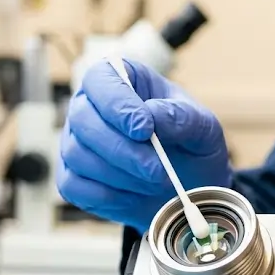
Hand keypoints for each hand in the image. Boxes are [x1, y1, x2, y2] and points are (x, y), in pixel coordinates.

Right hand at [58, 58, 231, 231]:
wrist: (187, 188)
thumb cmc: (191, 147)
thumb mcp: (202, 127)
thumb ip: (181, 116)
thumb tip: (152, 115)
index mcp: (121, 80)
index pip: (100, 79)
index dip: (117, 104)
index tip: (144, 129)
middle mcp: (90, 107)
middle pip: (83, 119)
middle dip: (122, 149)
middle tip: (157, 170)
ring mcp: (76, 143)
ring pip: (78, 155)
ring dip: (120, 175)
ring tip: (154, 182)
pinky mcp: (72, 178)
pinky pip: (74, 187)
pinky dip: (107, 196)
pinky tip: (134, 196)